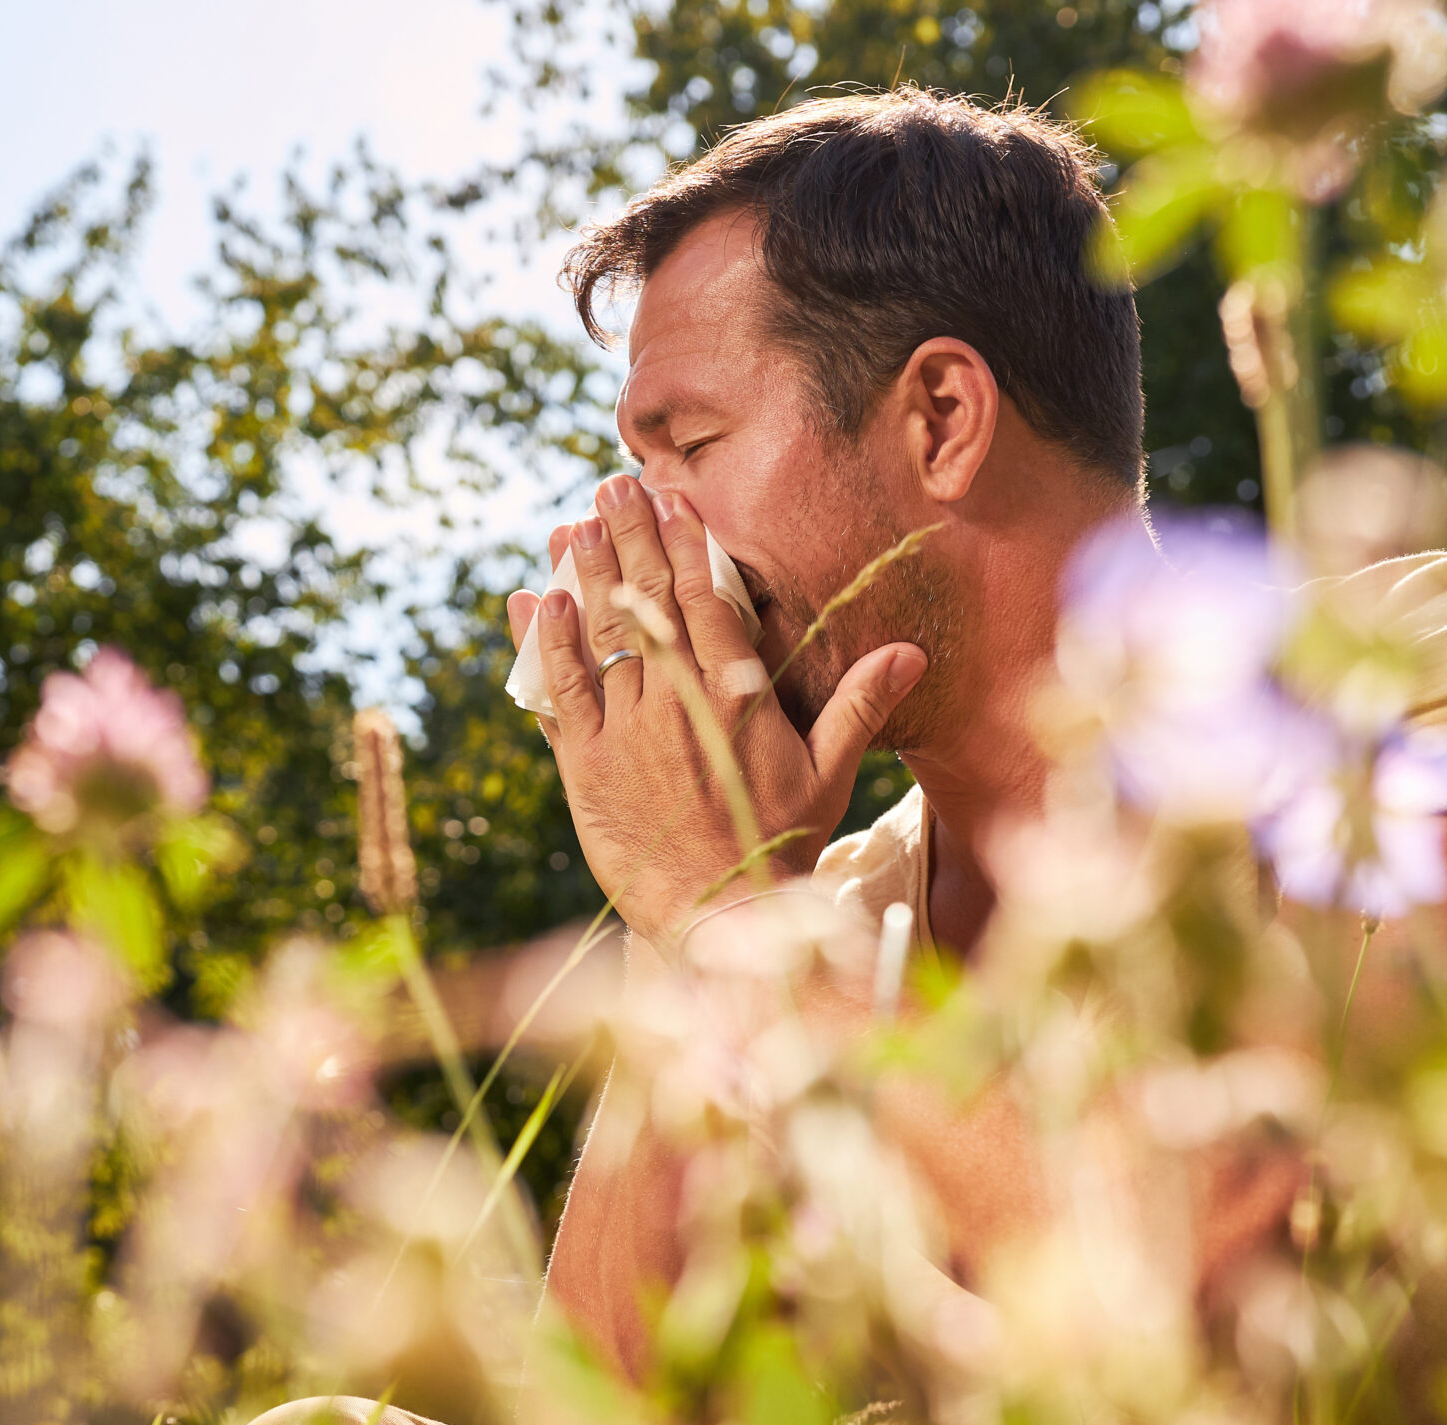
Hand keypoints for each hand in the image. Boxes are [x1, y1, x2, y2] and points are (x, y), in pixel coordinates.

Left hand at [507, 476, 926, 946]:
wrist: (721, 915)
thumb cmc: (781, 844)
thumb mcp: (829, 773)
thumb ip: (860, 704)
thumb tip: (911, 651)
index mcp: (736, 696)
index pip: (707, 601)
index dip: (686, 545)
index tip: (671, 499)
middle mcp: (677, 702)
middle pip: (647, 602)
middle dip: (627, 538)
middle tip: (611, 487)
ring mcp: (626, 731)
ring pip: (599, 636)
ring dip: (582, 575)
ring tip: (569, 525)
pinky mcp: (584, 765)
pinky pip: (559, 693)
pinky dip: (545, 646)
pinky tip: (534, 600)